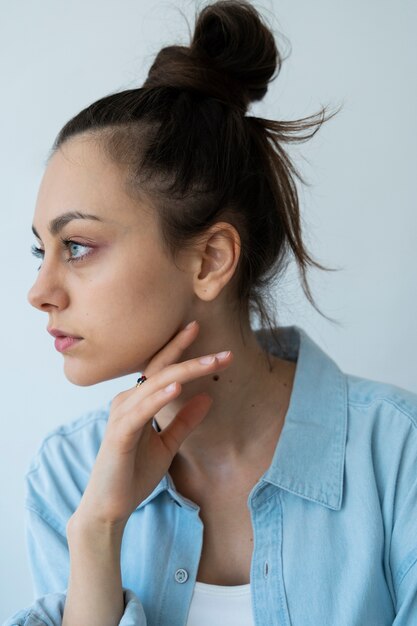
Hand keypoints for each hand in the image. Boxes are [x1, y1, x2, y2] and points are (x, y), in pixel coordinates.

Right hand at [69, 320, 232, 532]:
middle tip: (224, 351)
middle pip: (162, 370)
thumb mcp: (168, 444)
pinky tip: (177, 387)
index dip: (180, 348)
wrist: (110, 508)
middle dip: (192, 356)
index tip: (199, 328)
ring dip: (185, 372)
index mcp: (137, 401)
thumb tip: (209, 397)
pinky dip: (159, 397)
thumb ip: (185, 421)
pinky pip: (141, 411)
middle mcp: (127, 401)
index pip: (161, 368)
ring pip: (155, 385)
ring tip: (211, 362)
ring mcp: (122, 416)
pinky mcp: (119, 434)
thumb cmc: (134, 474)